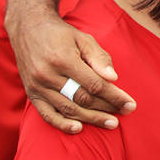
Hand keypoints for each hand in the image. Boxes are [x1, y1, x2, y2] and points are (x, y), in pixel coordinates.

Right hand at [7, 13, 135, 133]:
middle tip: (125, 113)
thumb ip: (99, 58)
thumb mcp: (84, 39)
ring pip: (67, 109)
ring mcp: (37, 86)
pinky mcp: (31, 93)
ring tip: (110, 123)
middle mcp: (48, 75)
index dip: (114, 96)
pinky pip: (46, 114)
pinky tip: (78, 129)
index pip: (94, 84)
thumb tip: (113, 78)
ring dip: (91, 118)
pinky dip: (62, 124)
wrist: (29, 30)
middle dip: (106, 108)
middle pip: (82, 99)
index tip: (130, 104)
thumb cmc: (62, 35)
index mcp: (64, 60)